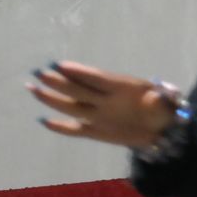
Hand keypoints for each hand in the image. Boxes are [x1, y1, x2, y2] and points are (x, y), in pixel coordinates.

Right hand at [26, 61, 179, 148]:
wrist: (163, 129)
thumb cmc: (163, 109)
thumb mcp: (164, 104)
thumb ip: (159, 101)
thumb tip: (157, 96)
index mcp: (120, 88)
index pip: (95, 78)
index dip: (79, 72)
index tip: (60, 65)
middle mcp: (104, 100)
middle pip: (77, 89)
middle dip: (58, 81)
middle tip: (38, 71)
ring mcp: (99, 115)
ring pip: (71, 105)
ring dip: (52, 98)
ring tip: (33, 87)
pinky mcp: (97, 131)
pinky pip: (75, 129)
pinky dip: (61, 127)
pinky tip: (44, 121)